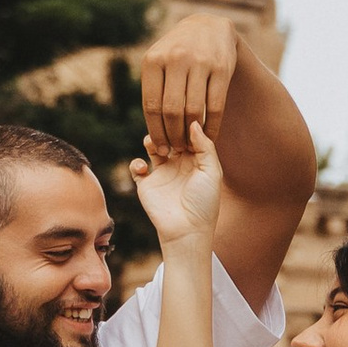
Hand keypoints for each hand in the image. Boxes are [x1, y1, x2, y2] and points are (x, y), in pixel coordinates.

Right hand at [133, 118, 222, 251]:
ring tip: (155, 146)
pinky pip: (136, 167)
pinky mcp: (146, 184)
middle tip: (167, 129)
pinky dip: (136, 163)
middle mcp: (178, 163)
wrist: (186, 230)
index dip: (185, 124)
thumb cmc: (204, 202)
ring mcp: (161, 173)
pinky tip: (144, 168)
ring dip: (150, 141)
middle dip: (166, 130)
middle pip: (169, 137)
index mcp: (196, 159)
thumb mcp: (212, 171)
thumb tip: (193, 122)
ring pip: (151, 147)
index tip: (182, 116)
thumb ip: (205, 146)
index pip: (188, 134)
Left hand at [137, 10, 239, 164]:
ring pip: (194, 111)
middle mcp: (176, 59)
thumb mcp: (158, 62)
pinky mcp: (222, 68)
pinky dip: (212, 126)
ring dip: (192, 135)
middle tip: (176, 151)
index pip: (152, 106)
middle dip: (173, 137)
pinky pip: (215, 106)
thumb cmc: (176, 53)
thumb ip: (153, 91)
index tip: (160, 149)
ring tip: (190, 146)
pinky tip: (208, 136)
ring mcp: (201, 62)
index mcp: (154, 60)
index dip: (156, 132)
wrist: (208, 27)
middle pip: (172, 111)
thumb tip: (153, 132)